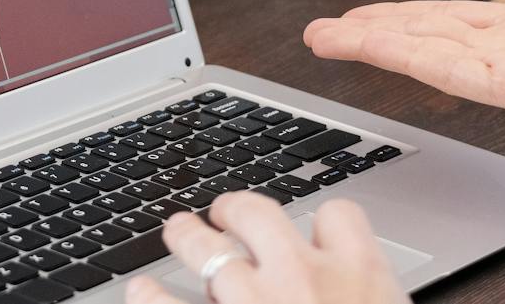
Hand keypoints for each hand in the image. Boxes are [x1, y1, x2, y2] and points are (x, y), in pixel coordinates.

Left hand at [127, 194, 408, 303]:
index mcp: (361, 278)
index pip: (338, 216)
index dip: (323, 223)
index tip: (313, 232)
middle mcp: (302, 278)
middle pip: (258, 213)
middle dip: (235, 210)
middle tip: (224, 216)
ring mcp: (251, 303)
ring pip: (207, 248)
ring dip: (187, 237)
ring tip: (180, 234)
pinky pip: (163, 303)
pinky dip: (149, 295)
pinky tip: (143, 291)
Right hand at [304, 0, 504, 138]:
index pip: (456, 20)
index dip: (408, 14)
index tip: (365, 13)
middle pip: (428, 38)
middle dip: (373, 33)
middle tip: (322, 31)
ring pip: (427, 55)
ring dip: (372, 44)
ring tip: (324, 38)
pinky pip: (452, 70)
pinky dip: (405, 56)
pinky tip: (370, 43)